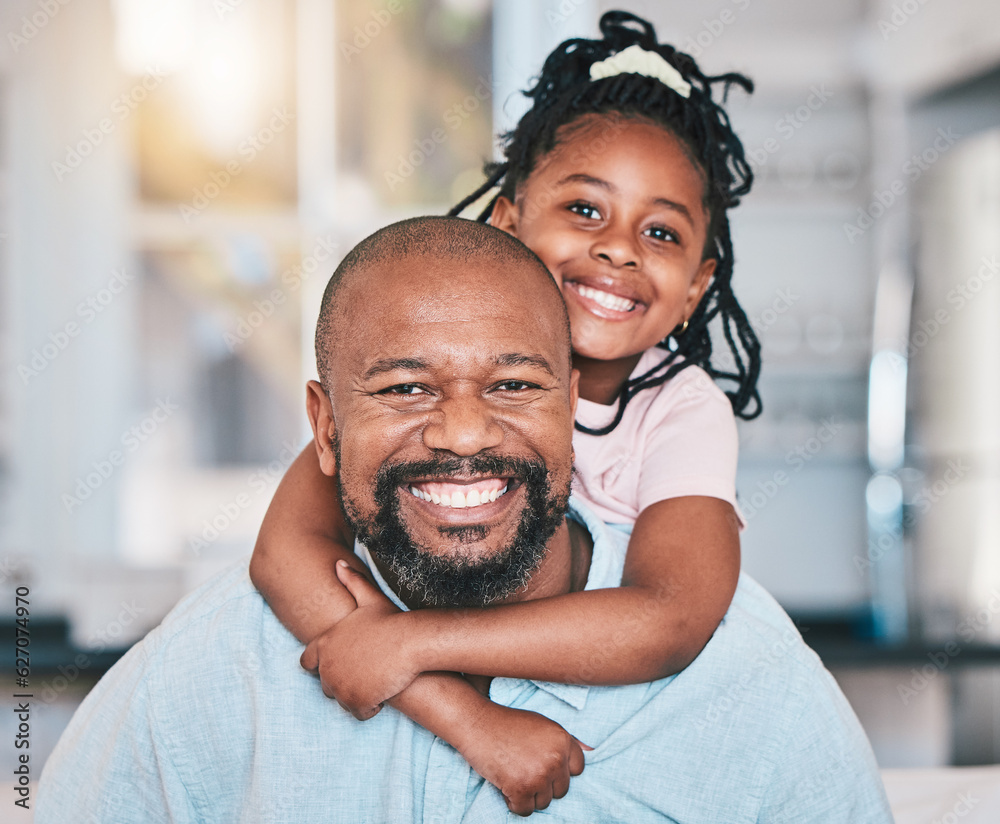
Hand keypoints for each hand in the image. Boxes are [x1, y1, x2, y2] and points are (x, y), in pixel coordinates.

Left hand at [299, 562, 416, 719]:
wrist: (410, 642)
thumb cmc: (391, 620)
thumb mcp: (369, 598)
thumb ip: (351, 582)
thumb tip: (338, 564)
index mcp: (325, 643)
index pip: (307, 663)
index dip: (321, 665)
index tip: (339, 665)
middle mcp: (326, 666)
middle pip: (326, 684)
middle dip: (342, 682)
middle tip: (365, 675)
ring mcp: (339, 685)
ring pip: (342, 699)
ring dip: (356, 695)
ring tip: (376, 684)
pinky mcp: (355, 701)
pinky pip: (358, 713)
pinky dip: (369, 708)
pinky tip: (383, 694)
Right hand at [457, 702, 590, 816]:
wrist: (476, 722)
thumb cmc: (507, 724)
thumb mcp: (542, 725)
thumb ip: (563, 742)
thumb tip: (593, 752)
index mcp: (563, 740)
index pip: (577, 770)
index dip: (559, 771)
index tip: (543, 766)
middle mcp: (555, 758)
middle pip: (560, 790)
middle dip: (542, 785)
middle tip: (522, 768)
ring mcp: (539, 774)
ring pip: (543, 802)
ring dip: (528, 793)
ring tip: (512, 773)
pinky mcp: (521, 788)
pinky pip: (524, 810)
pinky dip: (513, 802)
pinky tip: (504, 782)